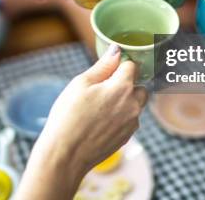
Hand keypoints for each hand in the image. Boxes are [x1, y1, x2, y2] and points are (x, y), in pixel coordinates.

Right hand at [17, 45, 147, 199]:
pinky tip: (100, 122)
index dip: (119, 65)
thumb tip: (116, 50)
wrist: (65, 155)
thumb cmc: (68, 117)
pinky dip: (120, 117)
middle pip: (138, 86)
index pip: (131, 66)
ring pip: (135, 104)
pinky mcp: (127, 137)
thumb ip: (103, 66)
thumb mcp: (81, 84)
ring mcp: (132, 123)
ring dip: (124, 102)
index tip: (107, 71)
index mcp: (122, 87)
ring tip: (98, 108)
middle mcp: (133, 105)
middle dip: (125, 85)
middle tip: (102, 90)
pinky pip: (129, 120)